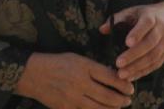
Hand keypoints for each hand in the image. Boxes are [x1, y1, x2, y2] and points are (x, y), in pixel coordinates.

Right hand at [16, 52, 133, 108]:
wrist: (33, 75)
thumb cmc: (57, 63)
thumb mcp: (77, 59)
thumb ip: (94, 68)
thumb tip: (113, 78)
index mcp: (83, 67)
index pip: (109, 77)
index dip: (123, 85)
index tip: (130, 88)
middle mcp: (79, 83)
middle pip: (107, 96)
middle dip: (121, 100)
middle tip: (128, 100)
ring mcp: (73, 98)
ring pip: (99, 108)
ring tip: (118, 106)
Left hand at [99, 2, 163, 80]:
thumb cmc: (149, 15)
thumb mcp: (135, 11)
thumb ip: (118, 19)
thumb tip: (102, 29)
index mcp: (152, 17)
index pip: (146, 24)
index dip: (137, 33)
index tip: (127, 42)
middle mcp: (161, 31)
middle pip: (149, 44)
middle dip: (134, 55)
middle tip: (118, 63)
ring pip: (152, 57)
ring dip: (137, 67)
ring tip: (122, 74)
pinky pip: (155, 65)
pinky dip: (142, 72)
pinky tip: (131, 77)